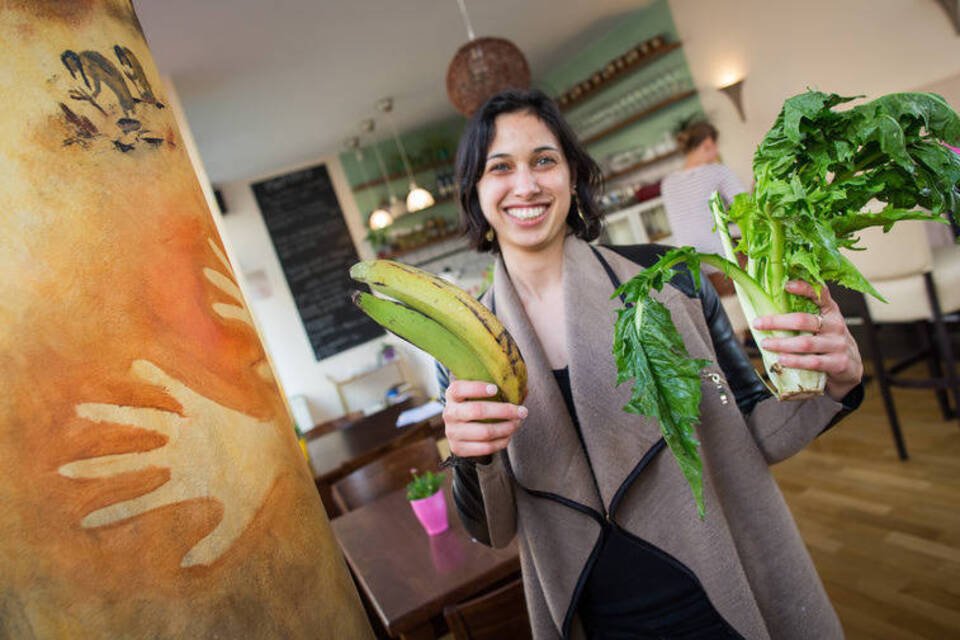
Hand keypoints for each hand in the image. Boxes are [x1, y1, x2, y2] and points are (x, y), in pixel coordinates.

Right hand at [443, 380, 526, 457]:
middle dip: (504, 411)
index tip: (496, 389)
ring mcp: (452, 432)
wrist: (462, 430)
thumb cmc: (476, 405)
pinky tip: (508, 435)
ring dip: (506, 428)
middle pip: (477, 411)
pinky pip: (486, 447)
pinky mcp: (458, 448)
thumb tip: (524, 390)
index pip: (459, 389)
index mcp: (452, 395)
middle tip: (522, 411)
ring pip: (484, 432)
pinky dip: (502, 442)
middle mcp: (449, 413)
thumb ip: (500, 390)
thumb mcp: (481, 394)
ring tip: (517, 423)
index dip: (477, 388)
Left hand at [752, 280, 863, 400]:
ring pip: (806, 343)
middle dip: (777, 321)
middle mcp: (836, 325)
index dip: (804, 288)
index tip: (786, 285)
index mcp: (830, 311)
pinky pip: (812, 362)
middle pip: (804, 320)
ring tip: (765, 343)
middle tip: (757, 323)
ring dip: (781, 343)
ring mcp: (838, 344)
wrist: (851, 366)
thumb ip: (803, 315)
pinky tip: (781, 360)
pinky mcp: (839, 363)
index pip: (820, 294)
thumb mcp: (821, 324)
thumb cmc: (827, 341)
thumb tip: (766, 307)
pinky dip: (794, 361)